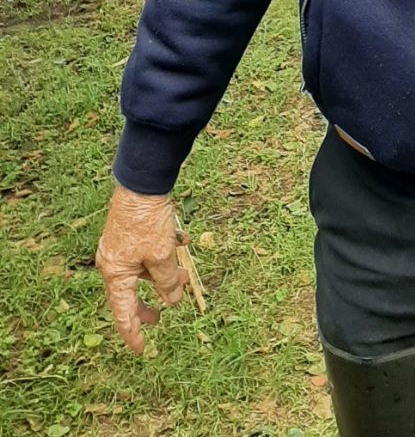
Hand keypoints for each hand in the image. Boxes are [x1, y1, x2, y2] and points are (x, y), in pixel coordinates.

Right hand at [95, 184, 188, 353]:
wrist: (141, 184)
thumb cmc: (146, 221)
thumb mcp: (162, 255)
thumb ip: (167, 281)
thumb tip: (170, 302)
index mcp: (116, 274)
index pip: (123, 313)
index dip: (133, 333)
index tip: (141, 350)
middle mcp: (113, 264)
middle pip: (129, 294)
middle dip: (146, 306)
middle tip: (159, 319)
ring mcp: (120, 248)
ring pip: (142, 271)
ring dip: (162, 275)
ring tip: (182, 277)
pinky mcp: (129, 234)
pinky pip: (146, 252)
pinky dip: (163, 252)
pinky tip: (182, 241)